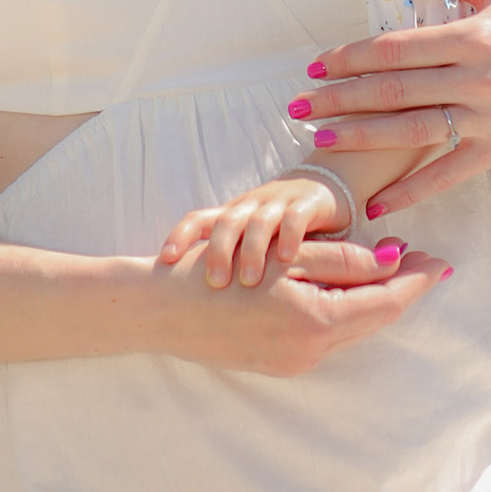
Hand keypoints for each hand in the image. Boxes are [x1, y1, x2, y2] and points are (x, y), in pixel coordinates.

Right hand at [146, 228, 446, 376]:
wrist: (157, 310)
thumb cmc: (216, 270)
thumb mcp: (284, 256)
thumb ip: (343, 260)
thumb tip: (393, 261)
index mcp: (317, 324)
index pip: (386, 302)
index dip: (416, 280)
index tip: (440, 260)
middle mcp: (311, 353)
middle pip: (373, 320)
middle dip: (399, 289)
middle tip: (420, 258)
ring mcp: (293, 364)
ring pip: (350, 330)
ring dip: (370, 301)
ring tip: (387, 267)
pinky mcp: (277, 365)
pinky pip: (325, 338)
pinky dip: (342, 313)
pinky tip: (343, 288)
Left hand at [157, 174, 357, 291]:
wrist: (324, 191)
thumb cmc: (280, 229)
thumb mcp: (250, 242)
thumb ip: (229, 262)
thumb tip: (190, 299)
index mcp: (232, 214)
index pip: (198, 219)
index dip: (180, 235)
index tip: (166, 260)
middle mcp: (250, 206)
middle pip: (226, 223)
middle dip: (218, 252)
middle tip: (216, 283)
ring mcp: (278, 202)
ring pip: (258, 221)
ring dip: (251, 250)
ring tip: (250, 280)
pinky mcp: (307, 203)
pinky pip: (296, 216)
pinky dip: (290, 236)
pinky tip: (286, 258)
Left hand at [289, 0, 490, 220]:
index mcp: (471, 36)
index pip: (397, 49)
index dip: (352, 57)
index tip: (318, 67)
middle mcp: (475, 79)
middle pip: (396, 91)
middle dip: (342, 100)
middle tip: (300, 108)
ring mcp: (486, 119)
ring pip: (412, 132)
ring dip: (363, 139)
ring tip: (322, 143)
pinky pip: (447, 175)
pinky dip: (412, 192)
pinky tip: (378, 203)